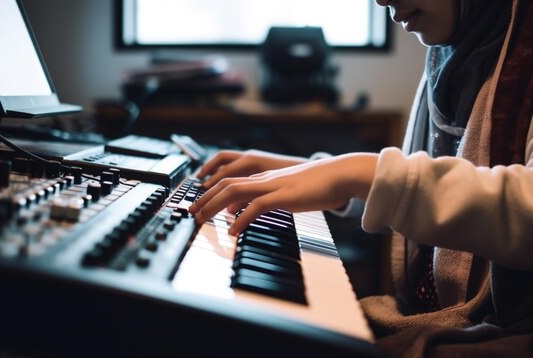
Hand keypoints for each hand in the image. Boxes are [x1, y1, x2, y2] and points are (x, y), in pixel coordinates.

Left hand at [189, 153, 377, 234]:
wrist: (341, 174)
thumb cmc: (318, 184)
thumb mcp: (287, 192)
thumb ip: (265, 199)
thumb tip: (242, 212)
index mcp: (265, 178)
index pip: (230, 181)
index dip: (210, 193)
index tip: (198, 205)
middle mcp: (265, 179)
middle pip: (225, 184)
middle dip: (204, 199)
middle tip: (191, 214)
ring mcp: (274, 186)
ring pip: (234, 191)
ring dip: (214, 206)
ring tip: (202, 220)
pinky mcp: (285, 196)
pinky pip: (257, 206)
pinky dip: (242, 219)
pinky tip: (234, 231)